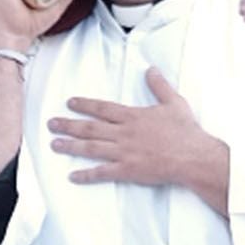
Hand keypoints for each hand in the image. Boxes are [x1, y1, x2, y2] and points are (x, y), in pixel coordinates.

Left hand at [48, 67, 227, 199]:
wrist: (193, 157)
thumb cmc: (185, 131)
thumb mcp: (174, 102)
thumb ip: (159, 85)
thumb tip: (151, 69)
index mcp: (132, 116)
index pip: (102, 108)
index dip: (84, 105)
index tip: (70, 103)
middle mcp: (123, 133)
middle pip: (90, 127)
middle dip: (68, 124)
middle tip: (51, 123)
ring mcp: (124, 152)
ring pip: (91, 148)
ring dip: (70, 146)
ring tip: (54, 144)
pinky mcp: (128, 170)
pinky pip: (102, 172)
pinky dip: (86, 175)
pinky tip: (72, 176)